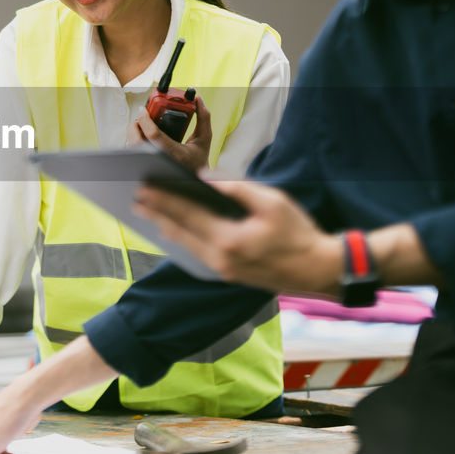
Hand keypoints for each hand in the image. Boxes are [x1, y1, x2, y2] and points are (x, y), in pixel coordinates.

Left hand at [129, 95, 212, 172]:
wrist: (193, 179)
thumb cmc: (198, 159)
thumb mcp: (204, 138)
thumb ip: (203, 117)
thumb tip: (198, 99)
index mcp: (175, 154)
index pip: (153, 134)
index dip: (145, 119)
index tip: (142, 109)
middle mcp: (160, 161)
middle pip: (136, 141)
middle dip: (135, 125)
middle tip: (141, 117)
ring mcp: (150, 165)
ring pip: (132, 146)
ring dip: (135, 133)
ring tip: (144, 127)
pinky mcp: (144, 167)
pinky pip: (134, 152)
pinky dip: (136, 141)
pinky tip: (144, 137)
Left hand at [134, 176, 341, 294]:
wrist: (318, 269)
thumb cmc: (298, 233)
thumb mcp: (271, 201)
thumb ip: (237, 188)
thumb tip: (205, 179)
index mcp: (229, 240)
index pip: (187, 215)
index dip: (163, 201)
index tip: (143, 189)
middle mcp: (220, 259)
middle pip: (180, 232)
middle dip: (158, 214)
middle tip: (136, 199)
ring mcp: (224, 270)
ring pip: (186, 246)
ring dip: (168, 227)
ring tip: (150, 213)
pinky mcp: (229, 274)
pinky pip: (198, 254)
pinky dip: (184, 240)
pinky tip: (176, 231)